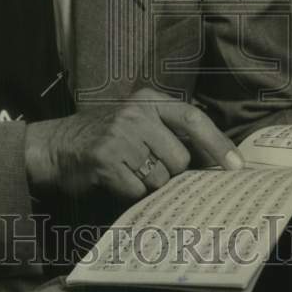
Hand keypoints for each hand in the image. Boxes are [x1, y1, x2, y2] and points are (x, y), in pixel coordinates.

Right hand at [25, 87, 243, 201]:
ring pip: (160, 177)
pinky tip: (114, 179)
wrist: (55, 146)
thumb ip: (171, 132)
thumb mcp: (138, 121)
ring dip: (148, 183)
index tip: (236, 166)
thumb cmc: (105, 137)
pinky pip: (137, 190)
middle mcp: (135, 113)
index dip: (217, 143)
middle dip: (170, 171)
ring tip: (127, 170)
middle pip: (179, 157)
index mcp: (148, 100)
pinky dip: (129, 192)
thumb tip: (216, 161)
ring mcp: (119, 136)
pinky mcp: (105, 160)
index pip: (192, 118)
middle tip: (146, 166)